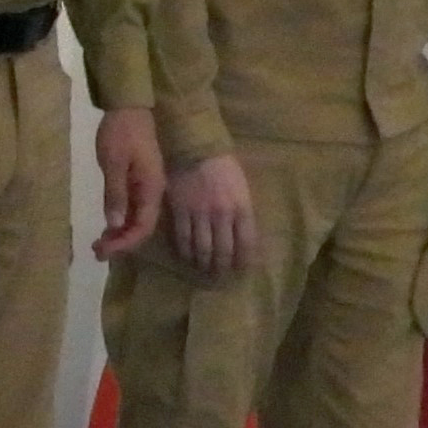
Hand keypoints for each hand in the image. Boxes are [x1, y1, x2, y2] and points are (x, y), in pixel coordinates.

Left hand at [93, 104, 168, 260]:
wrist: (129, 107)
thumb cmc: (120, 132)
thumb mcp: (114, 162)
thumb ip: (116, 193)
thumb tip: (116, 223)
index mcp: (151, 188)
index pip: (143, 227)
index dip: (125, 243)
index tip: (103, 250)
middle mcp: (153, 192)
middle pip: (141, 227)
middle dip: (121, 243)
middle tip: (96, 252)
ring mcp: (147, 187)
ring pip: (137, 219)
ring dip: (120, 234)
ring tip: (99, 244)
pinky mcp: (138, 181)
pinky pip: (133, 208)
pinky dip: (120, 220)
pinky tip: (107, 226)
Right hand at [166, 151, 257, 279]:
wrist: (196, 149)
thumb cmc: (224, 167)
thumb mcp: (242, 189)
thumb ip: (242, 212)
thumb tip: (244, 237)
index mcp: (242, 208)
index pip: (246, 244)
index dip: (243, 262)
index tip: (241, 272)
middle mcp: (223, 216)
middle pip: (224, 251)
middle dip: (222, 268)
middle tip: (220, 278)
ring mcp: (200, 215)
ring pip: (203, 249)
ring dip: (204, 264)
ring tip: (203, 271)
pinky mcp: (181, 212)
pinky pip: (183, 239)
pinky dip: (185, 252)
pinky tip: (187, 257)